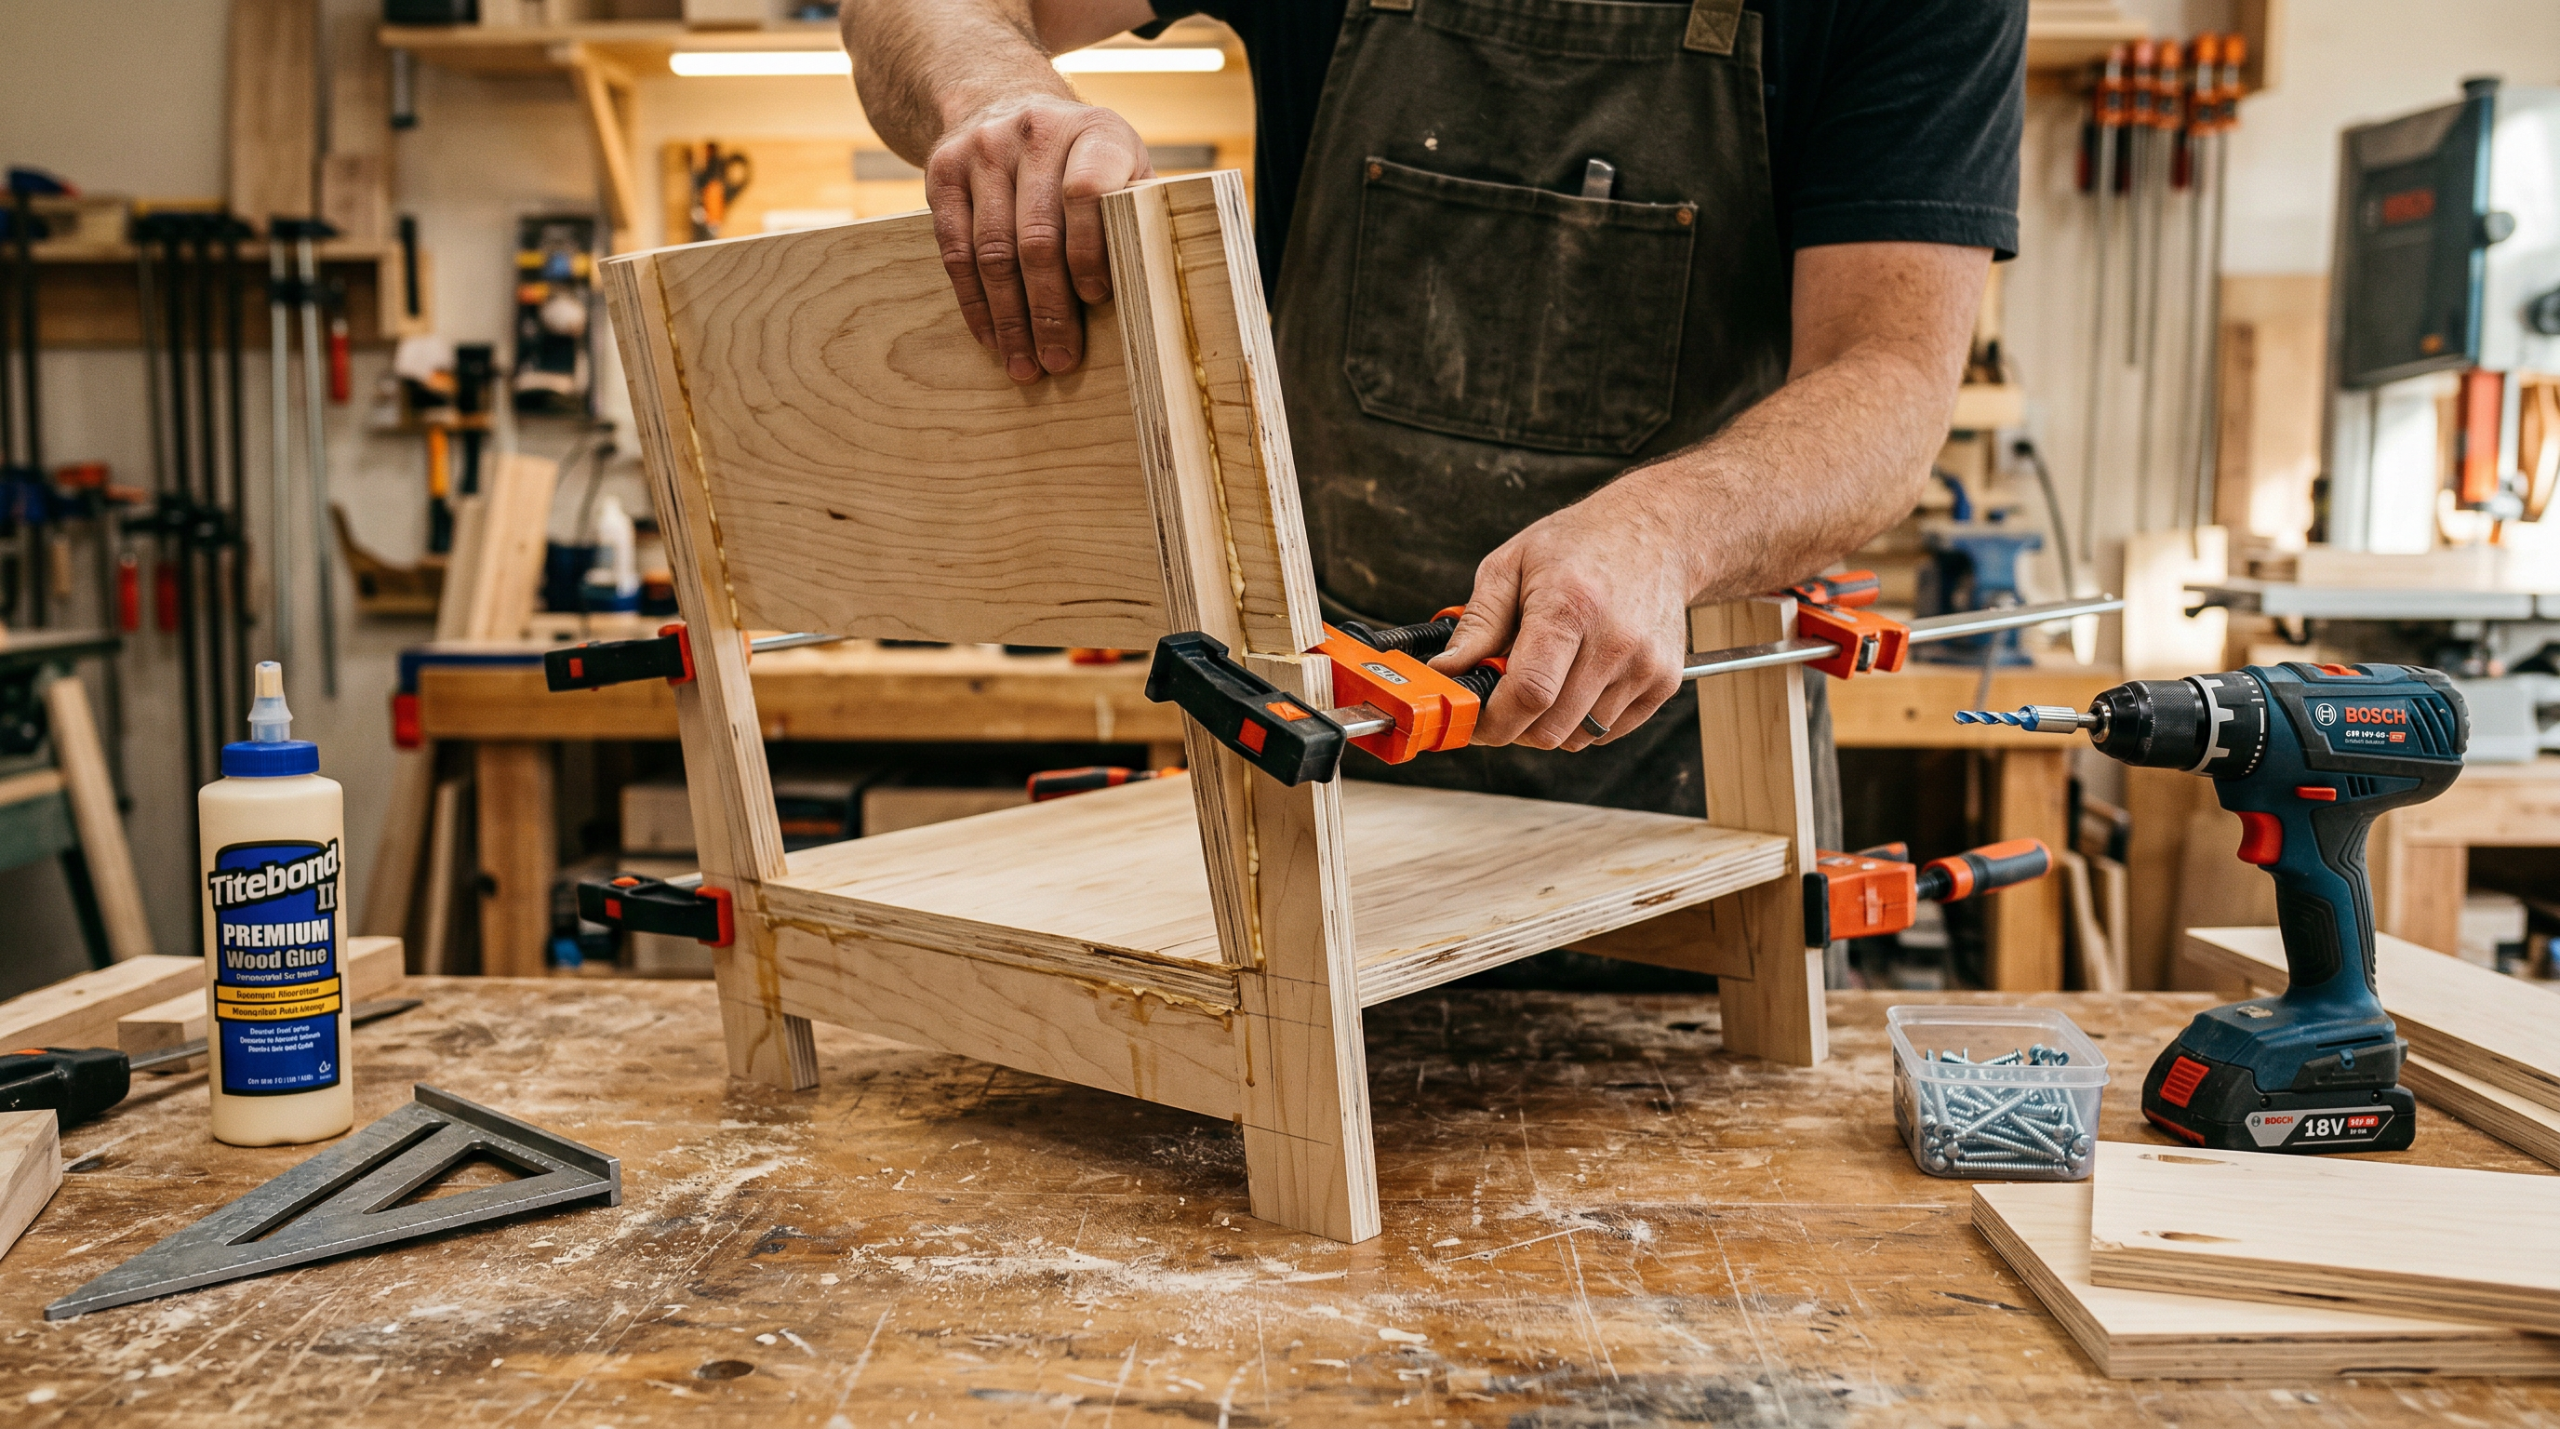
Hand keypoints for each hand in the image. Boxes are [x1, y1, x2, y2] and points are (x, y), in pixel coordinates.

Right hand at [925, 93, 1152, 382]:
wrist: (1003, 102)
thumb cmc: (1083, 159)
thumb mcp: (1123, 166)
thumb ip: (1138, 213)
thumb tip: (1161, 287)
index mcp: (1095, 131)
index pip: (1087, 192)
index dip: (1090, 251)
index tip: (1096, 301)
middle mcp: (1036, 132)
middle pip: (1037, 236)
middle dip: (1049, 308)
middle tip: (1059, 360)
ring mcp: (984, 149)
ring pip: (994, 251)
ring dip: (1010, 318)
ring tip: (1025, 364)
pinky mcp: (943, 170)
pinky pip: (955, 250)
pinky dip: (975, 302)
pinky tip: (992, 337)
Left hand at [1428, 481, 1697, 751]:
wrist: (1658, 533)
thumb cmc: (1581, 545)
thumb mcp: (1511, 566)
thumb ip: (1477, 624)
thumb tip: (1446, 672)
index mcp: (1570, 606)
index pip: (1530, 693)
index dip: (1493, 720)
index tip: (1474, 718)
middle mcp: (1614, 640)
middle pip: (1551, 727)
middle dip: (1515, 725)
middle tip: (1503, 697)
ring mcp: (1645, 665)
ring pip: (1578, 737)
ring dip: (1549, 722)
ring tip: (1547, 676)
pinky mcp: (1664, 682)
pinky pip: (1607, 732)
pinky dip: (1583, 719)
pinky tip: (1578, 679)